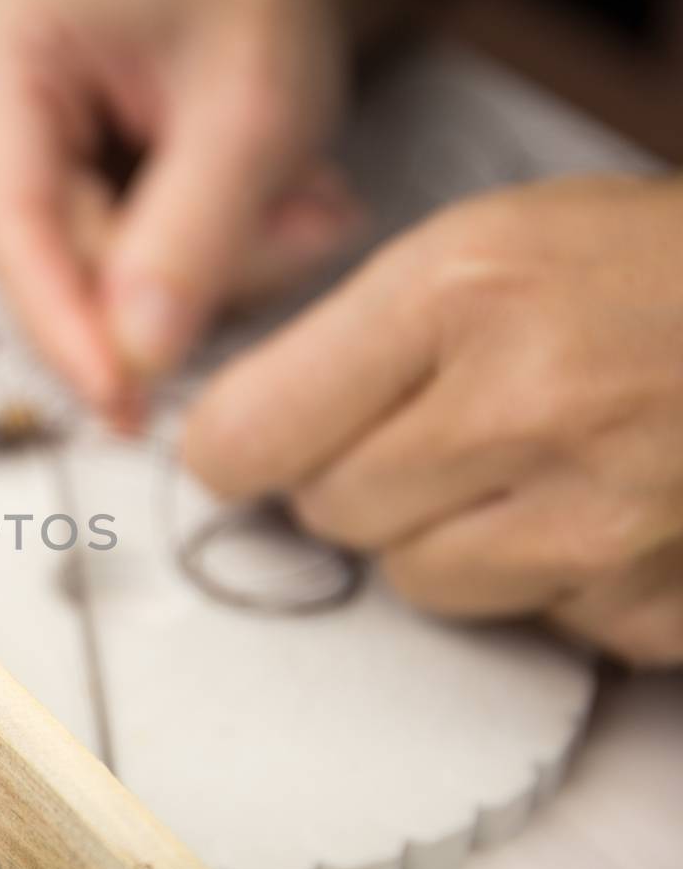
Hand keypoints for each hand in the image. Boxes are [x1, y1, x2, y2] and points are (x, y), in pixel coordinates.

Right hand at [0, 0, 359, 426]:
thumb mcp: (250, 100)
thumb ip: (193, 235)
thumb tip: (139, 359)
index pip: (10, 231)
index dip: (66, 332)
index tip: (125, 406)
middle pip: (61, 250)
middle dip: (188, 270)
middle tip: (308, 224)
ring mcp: (12, 121)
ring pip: (93, 251)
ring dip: (208, 251)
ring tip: (303, 192)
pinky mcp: (54, 142)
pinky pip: (109, 227)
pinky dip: (194, 230)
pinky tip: (260, 189)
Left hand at [185, 176, 682, 665]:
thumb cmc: (648, 271)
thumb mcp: (481, 247)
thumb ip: (345, 345)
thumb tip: (228, 446)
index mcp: (462, 295)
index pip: (249, 435)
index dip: (236, 448)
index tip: (244, 449)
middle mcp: (526, 408)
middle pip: (328, 516)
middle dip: (356, 480)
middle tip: (434, 429)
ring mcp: (598, 518)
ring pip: (416, 583)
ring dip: (445, 537)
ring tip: (525, 463)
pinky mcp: (652, 604)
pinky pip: (528, 622)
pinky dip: (544, 580)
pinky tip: (598, 508)